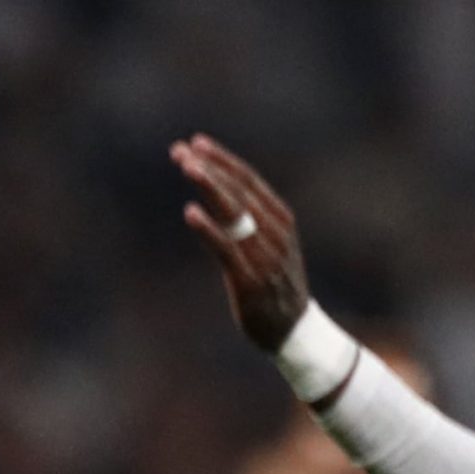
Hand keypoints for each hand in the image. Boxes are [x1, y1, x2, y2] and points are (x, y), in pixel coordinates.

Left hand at [171, 133, 310, 350]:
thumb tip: (218, 191)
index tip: (196, 143)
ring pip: (234, 213)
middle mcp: (275, 232)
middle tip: (180, 151)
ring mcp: (265, 256)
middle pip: (238, 191)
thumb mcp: (269, 243)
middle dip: (209, 168)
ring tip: (186, 167)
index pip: (248, 180)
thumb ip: (249, 219)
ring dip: (209, 187)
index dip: (222, 160)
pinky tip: (190, 212)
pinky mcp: (251, 280)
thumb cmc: (275, 284)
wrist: (294, 330)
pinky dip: (208, 229)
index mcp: (280, 219)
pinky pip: (227, 249)